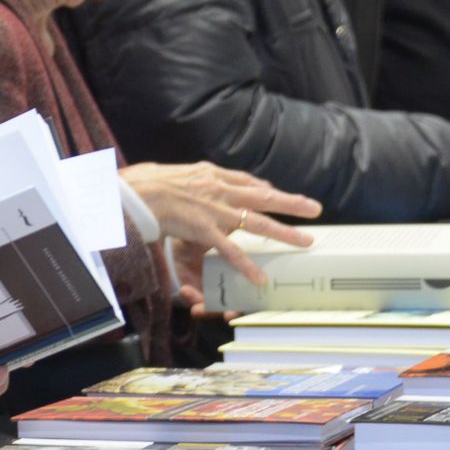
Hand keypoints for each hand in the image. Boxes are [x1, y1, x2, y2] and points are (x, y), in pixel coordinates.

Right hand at [118, 162, 317, 286]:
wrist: (134, 192)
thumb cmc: (145, 183)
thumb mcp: (174, 171)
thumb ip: (191, 177)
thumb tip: (194, 174)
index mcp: (211, 175)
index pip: (245, 181)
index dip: (263, 189)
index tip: (276, 194)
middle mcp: (219, 189)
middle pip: (263, 196)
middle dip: (291, 203)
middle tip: (315, 208)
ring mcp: (215, 210)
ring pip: (258, 222)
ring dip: (284, 233)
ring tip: (306, 242)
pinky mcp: (205, 229)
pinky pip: (231, 251)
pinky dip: (247, 265)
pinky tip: (261, 278)